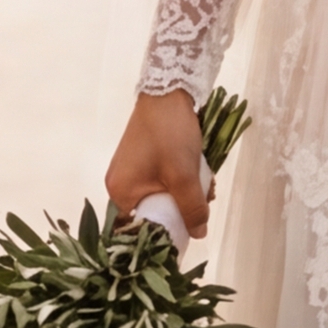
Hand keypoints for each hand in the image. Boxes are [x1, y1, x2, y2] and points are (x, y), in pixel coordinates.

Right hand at [106, 90, 212, 235]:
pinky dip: (181, 180)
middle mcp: (120, 184)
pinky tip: (199, 172)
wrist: (168, 90)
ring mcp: (132, 170)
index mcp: (120, 192)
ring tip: (206, 185)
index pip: (137, 229)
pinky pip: (163, 181)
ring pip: (162, 195)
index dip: (161, 236)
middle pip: (153, 212)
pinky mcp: (144, 159)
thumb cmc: (170, 134)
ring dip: (186, 194)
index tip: (185, 235)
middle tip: (204, 202)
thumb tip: (198, 234)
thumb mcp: (184, 176)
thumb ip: (191, 208)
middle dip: (181, 210)